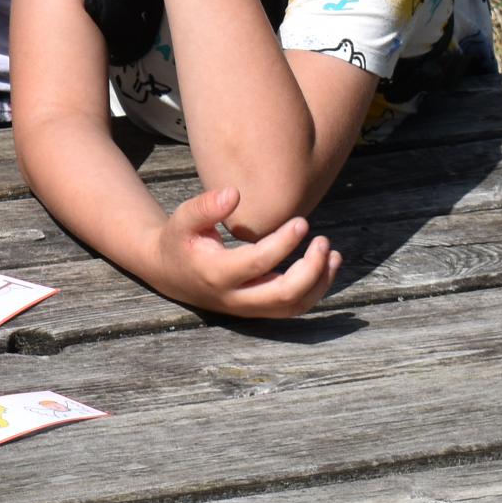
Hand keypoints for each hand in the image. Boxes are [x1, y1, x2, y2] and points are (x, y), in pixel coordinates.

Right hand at [153, 184, 339, 318]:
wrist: (170, 273)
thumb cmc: (180, 240)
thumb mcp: (182, 219)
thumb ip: (205, 207)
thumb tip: (235, 193)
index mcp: (215, 274)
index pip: (257, 263)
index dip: (284, 243)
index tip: (301, 221)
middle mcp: (234, 297)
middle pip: (283, 295)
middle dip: (310, 269)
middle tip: (322, 240)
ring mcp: (248, 307)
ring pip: (293, 306)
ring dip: (319, 283)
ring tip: (332, 253)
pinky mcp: (258, 309)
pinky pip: (293, 307)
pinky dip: (316, 290)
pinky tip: (327, 265)